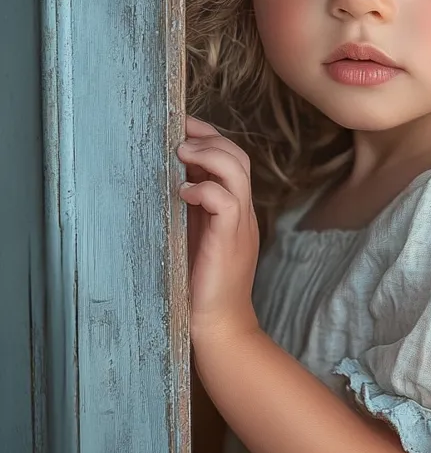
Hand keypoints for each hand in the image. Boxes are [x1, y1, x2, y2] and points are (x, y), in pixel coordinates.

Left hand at [177, 116, 260, 339]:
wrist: (220, 327)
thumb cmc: (200, 286)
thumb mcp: (192, 237)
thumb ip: (189, 210)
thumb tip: (167, 180)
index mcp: (233, 208)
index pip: (231, 159)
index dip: (210, 137)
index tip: (182, 126)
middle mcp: (242, 211)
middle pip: (238, 156)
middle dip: (209, 138)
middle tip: (180, 136)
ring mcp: (240, 225)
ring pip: (237, 171)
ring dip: (208, 155)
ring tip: (181, 154)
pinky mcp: (231, 240)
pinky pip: (227, 201)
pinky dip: (205, 189)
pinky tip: (183, 193)